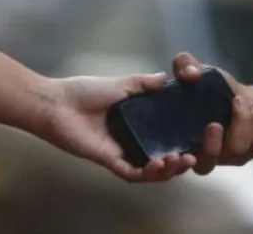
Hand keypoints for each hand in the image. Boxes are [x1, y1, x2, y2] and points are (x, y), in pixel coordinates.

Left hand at [44, 72, 196, 181]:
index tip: (195, 137)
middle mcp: (130, 139)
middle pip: (159, 156)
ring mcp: (120, 151)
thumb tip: (166, 78)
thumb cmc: (84, 92)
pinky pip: (130, 173)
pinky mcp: (109, 160)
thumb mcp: (120, 84)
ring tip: (178, 161)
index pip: (162, 135)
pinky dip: (145, 173)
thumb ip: (143, 83)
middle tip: (191, 157)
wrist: (57, 103)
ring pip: (148, 169)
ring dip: (166, 170)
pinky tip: (158, 165)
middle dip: (178, 161)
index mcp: (134, 122)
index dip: (179, 139)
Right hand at [171, 52, 252, 174]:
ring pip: (236, 150)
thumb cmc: (208, 88)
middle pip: (204, 167)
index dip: (173, 165)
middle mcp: (199, 156)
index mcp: (176, 141)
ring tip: (240, 100)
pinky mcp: (246, 153)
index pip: (170, 166)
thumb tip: (191, 75)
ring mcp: (226, 157)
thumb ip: (185, 65)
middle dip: (210, 148)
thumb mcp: (194, 69)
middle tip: (214, 124)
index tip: (176, 154)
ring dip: (241, 123)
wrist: (237, 96)